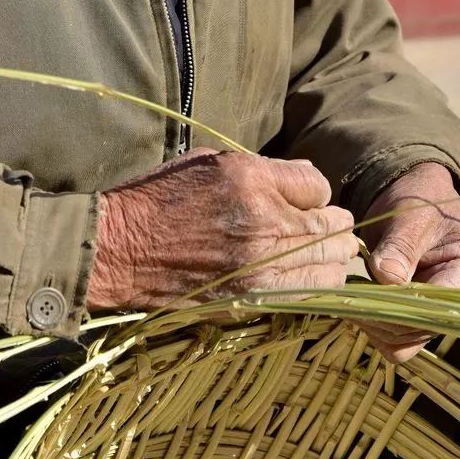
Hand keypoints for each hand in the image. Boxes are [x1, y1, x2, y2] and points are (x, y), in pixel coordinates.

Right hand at [87, 150, 358, 309]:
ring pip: (328, 264)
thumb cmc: (161, 196)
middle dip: (336, 225)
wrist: (122, 248)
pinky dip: (316, 284)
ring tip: (330, 252)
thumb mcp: (210, 161)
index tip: (307, 198)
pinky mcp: (252, 297)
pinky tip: (312, 276)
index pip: (318, 185)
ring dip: (333, 257)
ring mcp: (259, 265)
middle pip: (331, 226)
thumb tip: (308, 179)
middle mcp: (262, 221)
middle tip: (337, 226)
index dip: (316, 192)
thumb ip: (264, 170)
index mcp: (251, 179)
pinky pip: (306, 293)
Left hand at [359, 163, 459, 362]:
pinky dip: (372, 324)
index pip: (437, 308)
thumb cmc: (420, 199)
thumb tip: (386, 277)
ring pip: (403, 340)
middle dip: (381, 317)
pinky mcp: (416, 315)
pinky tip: (354, 302)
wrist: (415, 196)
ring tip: (348, 299)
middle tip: (346, 298)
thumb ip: (401, 246)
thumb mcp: (411, 216)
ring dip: (373, 325)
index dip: (400, 307)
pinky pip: (393, 335)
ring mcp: (437, 312)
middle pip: (418, 330)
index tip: (365, 295)